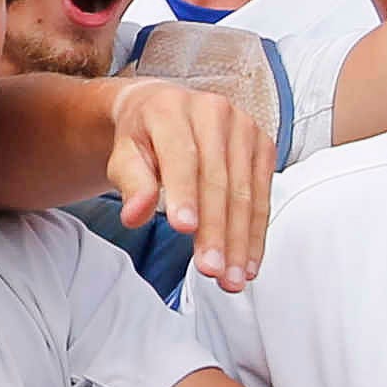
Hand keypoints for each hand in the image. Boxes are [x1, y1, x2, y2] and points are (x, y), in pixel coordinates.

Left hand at [105, 77, 271, 289]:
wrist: (164, 109)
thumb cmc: (142, 137)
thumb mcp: (123, 156)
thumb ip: (130, 183)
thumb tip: (135, 214)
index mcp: (171, 108)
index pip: (181, 157)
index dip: (184, 194)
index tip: (184, 230)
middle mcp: (213, 112)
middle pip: (218, 180)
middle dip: (216, 230)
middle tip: (212, 270)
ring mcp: (244, 127)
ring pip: (245, 192)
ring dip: (240, 241)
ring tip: (232, 278)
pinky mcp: (263, 145)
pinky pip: (262, 195)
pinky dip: (255, 233)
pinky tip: (248, 262)